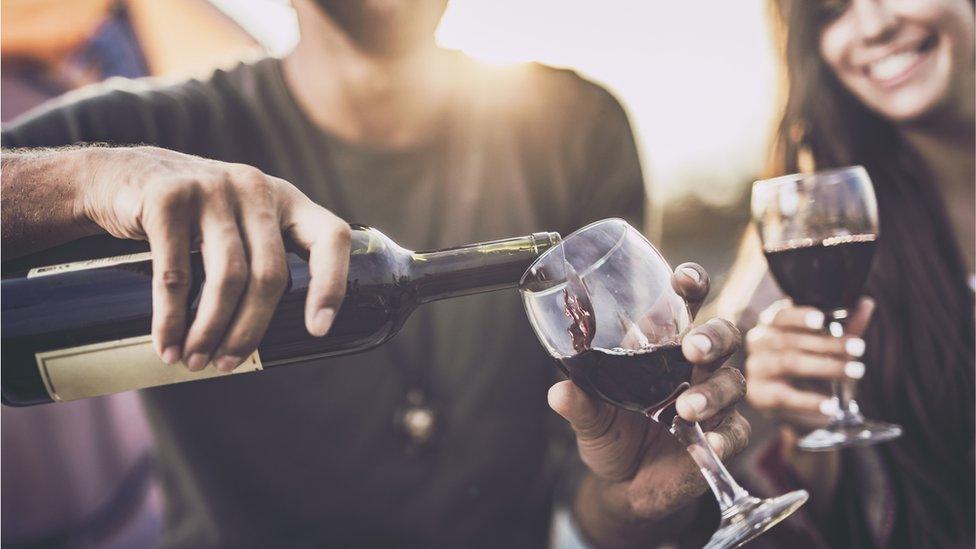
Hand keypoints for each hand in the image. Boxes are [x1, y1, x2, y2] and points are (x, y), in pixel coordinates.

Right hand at [80, 146, 350, 370]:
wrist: (113, 176)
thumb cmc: (188, 218)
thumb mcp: (237, 222)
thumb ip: (261, 255)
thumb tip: (273, 340)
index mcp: (285, 199)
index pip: (331, 237)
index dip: (332, 284)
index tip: (318, 330)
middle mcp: (255, 188)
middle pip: (270, 274)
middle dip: (250, 330)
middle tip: (226, 364)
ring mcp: (212, 188)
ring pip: (228, 277)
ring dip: (211, 330)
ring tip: (195, 361)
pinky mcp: (167, 198)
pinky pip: (176, 273)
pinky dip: (170, 318)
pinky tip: (167, 344)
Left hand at [549, 263, 749, 521]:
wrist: (625, 484)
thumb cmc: (611, 434)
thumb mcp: (590, 417)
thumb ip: (579, 403)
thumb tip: (558, 391)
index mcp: (662, 346)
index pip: (684, 304)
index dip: (692, 284)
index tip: (684, 279)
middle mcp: (693, 366)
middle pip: (722, 335)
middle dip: (713, 337)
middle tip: (692, 349)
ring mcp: (713, 399)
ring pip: (732, 381)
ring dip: (713, 392)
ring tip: (686, 408)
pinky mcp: (724, 436)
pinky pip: (737, 430)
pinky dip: (725, 435)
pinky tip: (709, 442)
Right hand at [745, 297, 874, 429]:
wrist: (798, 405)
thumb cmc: (812, 365)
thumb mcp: (831, 345)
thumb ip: (846, 326)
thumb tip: (866, 303)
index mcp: (772, 323)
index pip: (780, 314)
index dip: (799, 316)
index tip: (821, 320)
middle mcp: (759, 341)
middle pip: (790, 339)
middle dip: (828, 344)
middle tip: (858, 348)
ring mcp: (756, 368)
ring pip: (789, 363)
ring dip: (825, 367)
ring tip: (854, 371)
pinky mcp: (759, 395)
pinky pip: (785, 396)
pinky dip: (810, 401)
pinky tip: (830, 405)